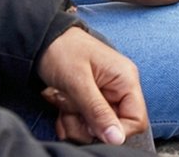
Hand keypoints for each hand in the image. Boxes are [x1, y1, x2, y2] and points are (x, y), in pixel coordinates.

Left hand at [37, 26, 147, 145]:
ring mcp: (105, 96)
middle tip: (69, 111)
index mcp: (125, 81)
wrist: (43, 40)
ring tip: (62, 103)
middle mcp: (120, 90)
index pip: (136, 120)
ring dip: (75, 123)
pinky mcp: (92, 100)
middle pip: (113, 127)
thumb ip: (98, 111)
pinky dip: (69, 121)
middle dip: (88, 126)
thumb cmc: (62, 52)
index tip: (91, 127)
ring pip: (96, 128)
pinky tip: (60, 106)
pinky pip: (85, 123)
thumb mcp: (78, 82)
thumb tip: (117, 139)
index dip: (115, 130)